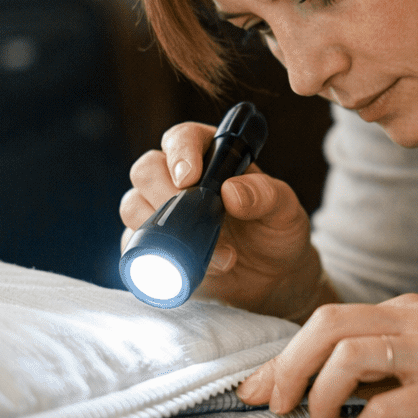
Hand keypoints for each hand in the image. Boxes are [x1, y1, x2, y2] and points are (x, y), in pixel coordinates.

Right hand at [120, 120, 325, 320]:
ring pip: (132, 205)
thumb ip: (265, 195)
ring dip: (164, 230)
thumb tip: (230, 190)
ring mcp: (160, 212)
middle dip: (166, 195)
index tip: (189, 178)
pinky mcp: (152, 246)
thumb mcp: (284, 211)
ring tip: (214, 253)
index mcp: (210, 155)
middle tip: (198, 220)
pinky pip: (134, 245)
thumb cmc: (276, 233)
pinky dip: (156, 256)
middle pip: (146, 170)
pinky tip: (190, 267)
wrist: (270, 278)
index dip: (179, 153)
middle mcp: (177, 179)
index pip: (182, 138)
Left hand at [236, 294, 417, 417]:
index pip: (326, 319)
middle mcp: (416, 323)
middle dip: (286, 368)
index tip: (252, 389)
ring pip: (349, 355)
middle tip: (274, 408)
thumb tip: (325, 389)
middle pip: (326, 326)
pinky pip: (389, 405)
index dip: (281, 355)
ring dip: (319, 397)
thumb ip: (387, 361)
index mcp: (406, 311)